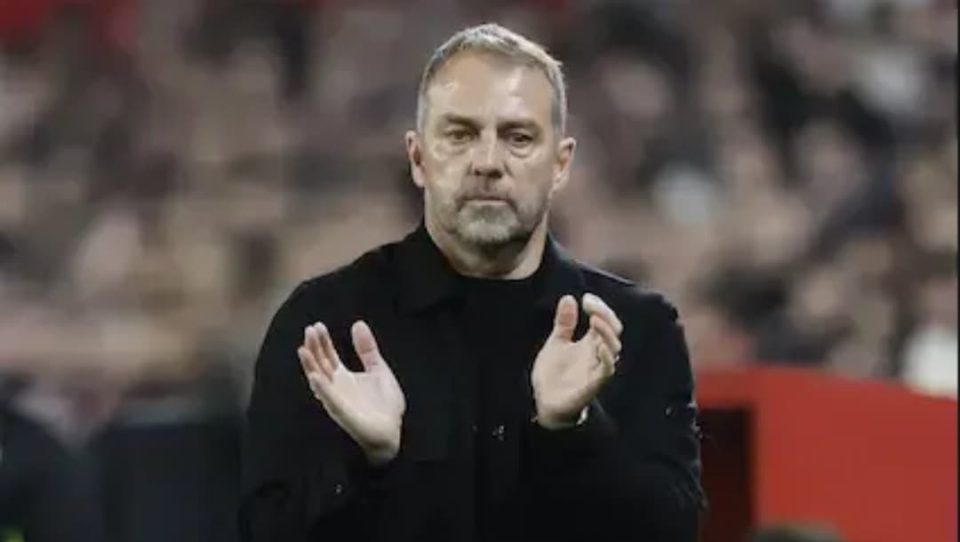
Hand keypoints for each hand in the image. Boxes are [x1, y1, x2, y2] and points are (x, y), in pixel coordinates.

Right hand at [298, 321, 405, 464]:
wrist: (393, 432)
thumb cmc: (385, 405)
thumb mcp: (378, 369)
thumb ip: (367, 349)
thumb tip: (358, 323)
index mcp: (344, 377)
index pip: (328, 356)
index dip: (322, 342)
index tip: (317, 326)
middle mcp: (336, 388)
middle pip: (320, 364)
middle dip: (314, 348)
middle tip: (310, 330)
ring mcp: (337, 400)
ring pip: (319, 380)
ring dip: (310, 365)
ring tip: (303, 349)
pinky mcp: (344, 413)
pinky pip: (330, 400)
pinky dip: (322, 388)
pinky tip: (315, 376)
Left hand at [531, 293, 622, 429]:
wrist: (544, 403)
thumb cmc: (553, 375)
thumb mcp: (556, 343)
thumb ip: (564, 323)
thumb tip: (569, 298)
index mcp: (590, 343)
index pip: (605, 321)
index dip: (600, 307)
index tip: (586, 298)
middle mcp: (597, 354)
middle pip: (614, 331)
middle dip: (605, 315)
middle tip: (590, 305)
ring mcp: (597, 369)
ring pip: (614, 349)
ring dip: (607, 332)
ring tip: (594, 320)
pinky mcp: (593, 384)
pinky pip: (607, 370)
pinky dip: (607, 358)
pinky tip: (598, 346)